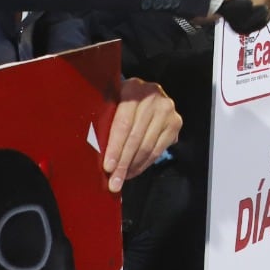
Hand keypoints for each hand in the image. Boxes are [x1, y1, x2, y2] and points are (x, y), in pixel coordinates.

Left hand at [103, 77, 181, 192]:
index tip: (107, 167)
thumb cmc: (122, 101)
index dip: (115, 147)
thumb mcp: (112, 102)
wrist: (145, 93)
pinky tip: (134, 170)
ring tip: (122, 179)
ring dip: (133, 166)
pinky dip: (145, 163)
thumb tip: (94, 153)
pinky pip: (158, 149)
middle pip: (135, 137)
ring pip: (147, 146)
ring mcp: (166, 108)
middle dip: (123, 163)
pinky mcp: (175, 121)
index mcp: (132, 87)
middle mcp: (152, 95)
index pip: (123, 123)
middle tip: (114, 182)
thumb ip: (106, 120)